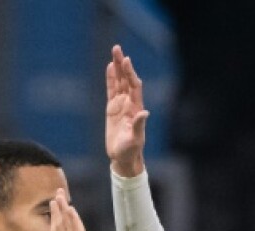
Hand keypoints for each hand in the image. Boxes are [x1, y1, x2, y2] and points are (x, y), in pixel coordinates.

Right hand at [105, 45, 148, 177]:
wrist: (123, 157)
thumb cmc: (130, 150)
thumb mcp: (135, 139)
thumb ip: (138, 126)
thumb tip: (144, 113)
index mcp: (136, 108)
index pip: (134, 86)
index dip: (130, 73)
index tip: (126, 61)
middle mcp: (129, 103)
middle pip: (126, 79)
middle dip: (122, 64)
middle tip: (117, 48)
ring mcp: (121, 105)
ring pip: (119, 82)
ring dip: (116, 68)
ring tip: (113, 52)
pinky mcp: (112, 109)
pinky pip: (111, 90)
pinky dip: (111, 79)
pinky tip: (110, 68)